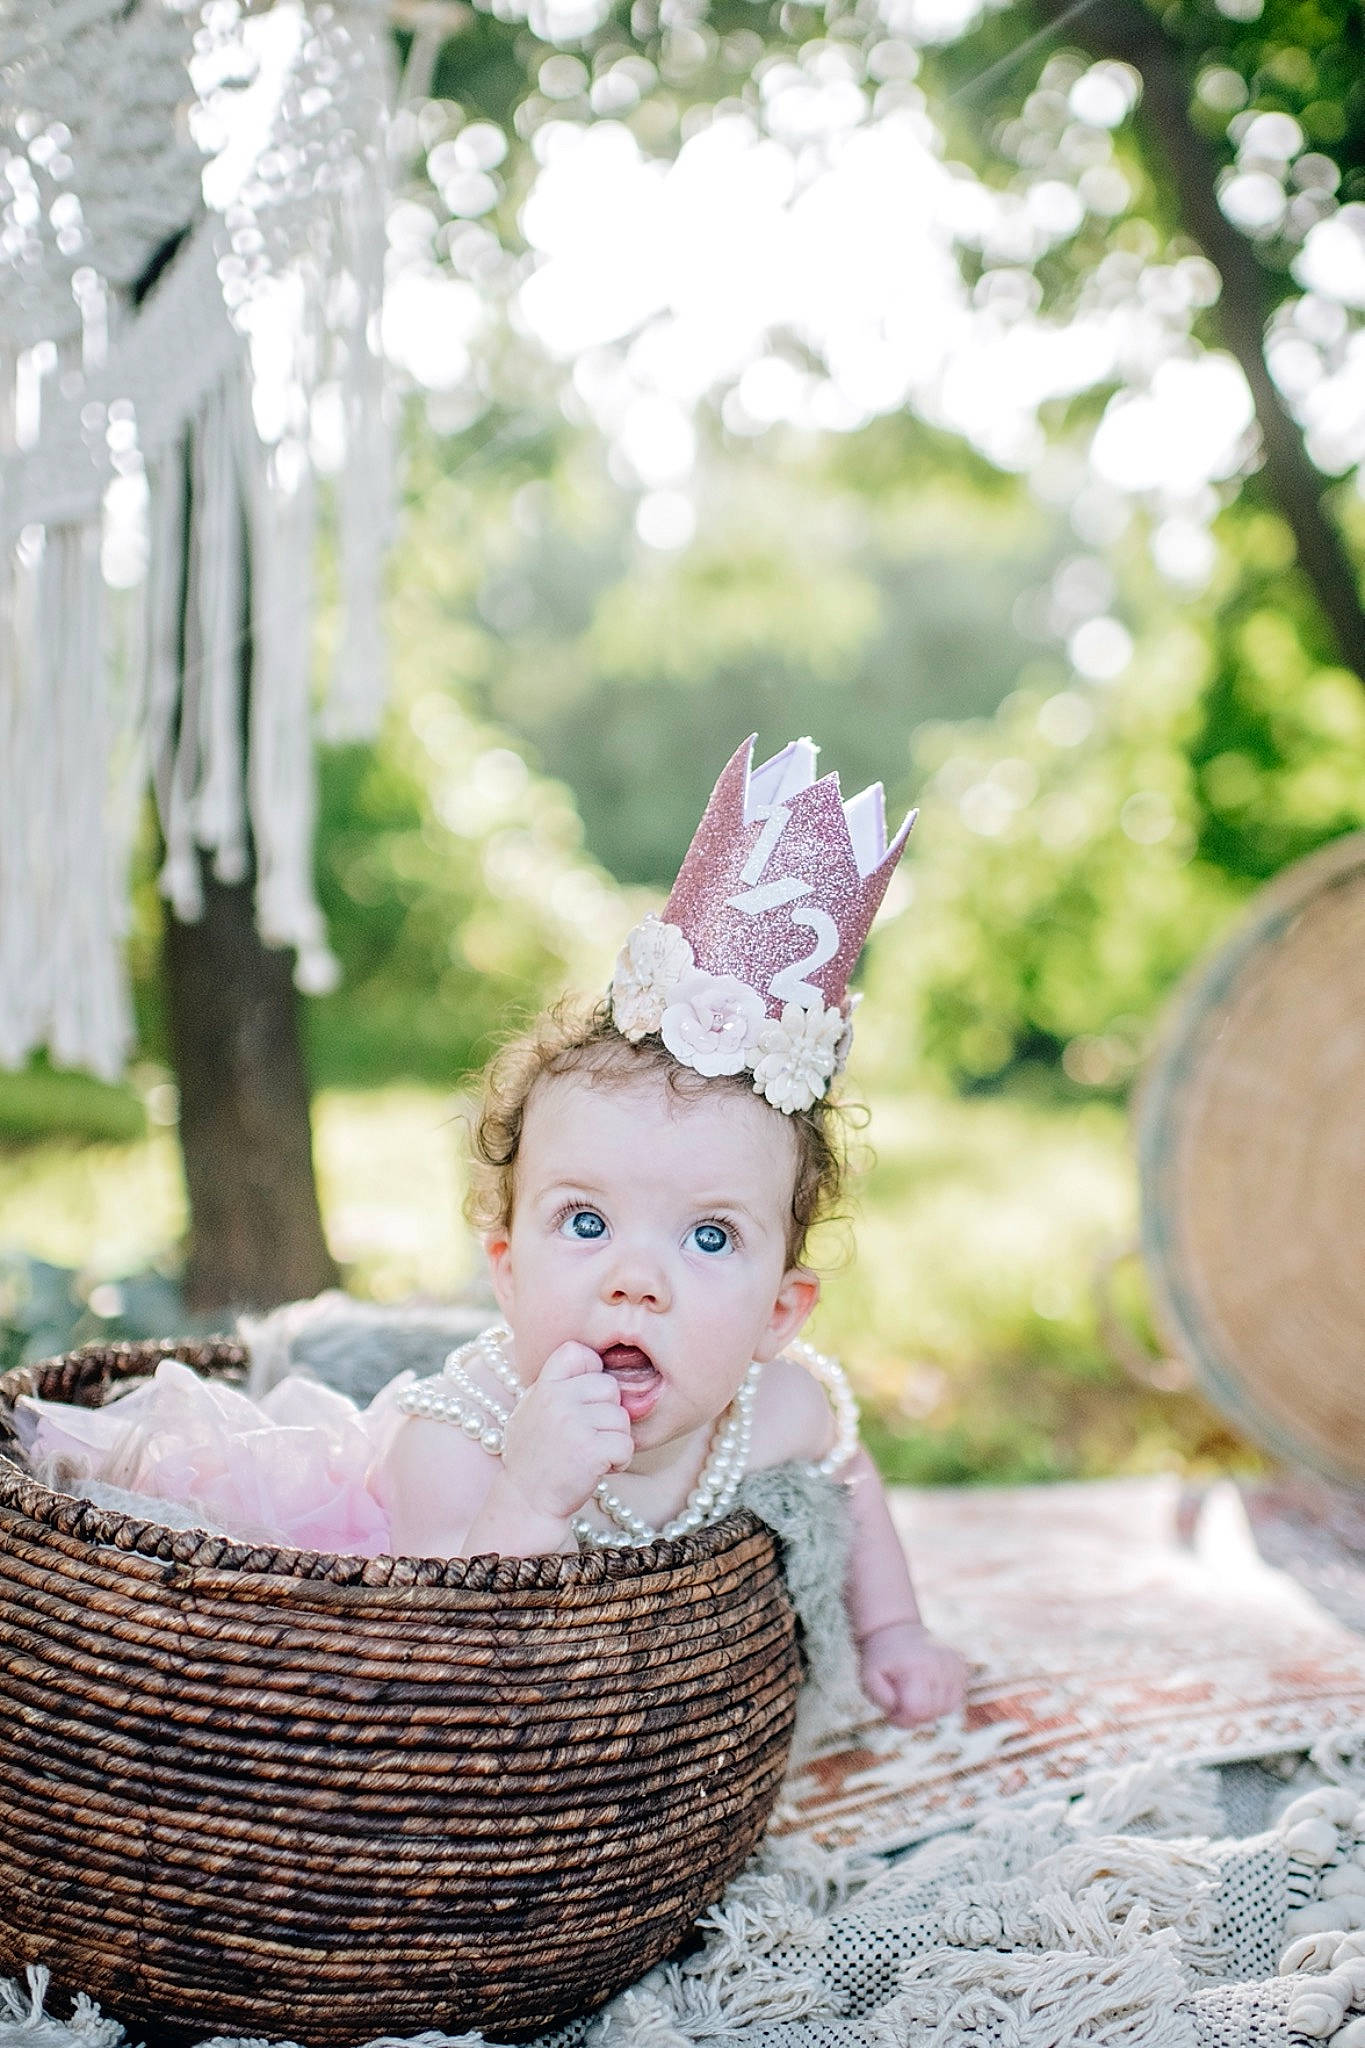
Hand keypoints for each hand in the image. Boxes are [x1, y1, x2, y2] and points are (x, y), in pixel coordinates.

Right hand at [499, 1342, 633, 1521]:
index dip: (591, 1370)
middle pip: (610, 1387)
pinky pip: (626, 1444)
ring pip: (622, 1418)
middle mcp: (557, 1399)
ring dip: (614, 1440)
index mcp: (544, 1385)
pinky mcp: (591, 1450)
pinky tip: (599, 1468)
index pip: (578, 1352)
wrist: (526, 1501)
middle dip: (607, 1413)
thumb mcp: (534, 1409)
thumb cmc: (535, 1455)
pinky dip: (619, 1461)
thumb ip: (558, 1385)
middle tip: (589, 1436)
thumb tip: (597, 1362)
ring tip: (590, 1454)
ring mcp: (574, 1423)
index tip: (586, 1397)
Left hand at [859, 1620, 966, 1727]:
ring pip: (947, 1709)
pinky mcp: (962, 1666)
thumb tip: (903, 1711)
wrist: (896, 1628)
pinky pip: (956, 1699)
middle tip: (901, 1698)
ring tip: (915, 1690)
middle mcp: (940, 1664)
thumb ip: (882, 1699)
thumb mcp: (869, 1677)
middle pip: (933, 1712)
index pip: (919, 1709)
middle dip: (915, 1714)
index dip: (904, 1717)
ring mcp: (954, 1664)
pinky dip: (942, 1699)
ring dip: (930, 1708)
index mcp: (917, 1666)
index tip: (893, 1710)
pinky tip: (928, 1685)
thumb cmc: (882, 1659)